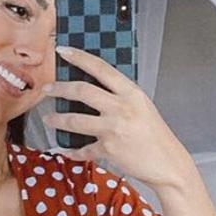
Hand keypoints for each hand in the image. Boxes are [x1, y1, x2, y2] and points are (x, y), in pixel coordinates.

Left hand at [43, 46, 193, 190]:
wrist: (168, 164)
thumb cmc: (156, 135)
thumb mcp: (142, 107)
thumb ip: (120, 96)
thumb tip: (93, 87)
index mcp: (131, 93)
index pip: (101, 68)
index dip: (79, 57)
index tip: (63, 50)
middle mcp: (121, 108)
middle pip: (82, 90)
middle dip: (59, 89)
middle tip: (47, 89)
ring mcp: (113, 129)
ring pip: (74, 120)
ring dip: (57, 119)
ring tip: (48, 118)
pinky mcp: (108, 149)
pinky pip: (82, 149)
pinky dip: (73, 151)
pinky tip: (67, 150)